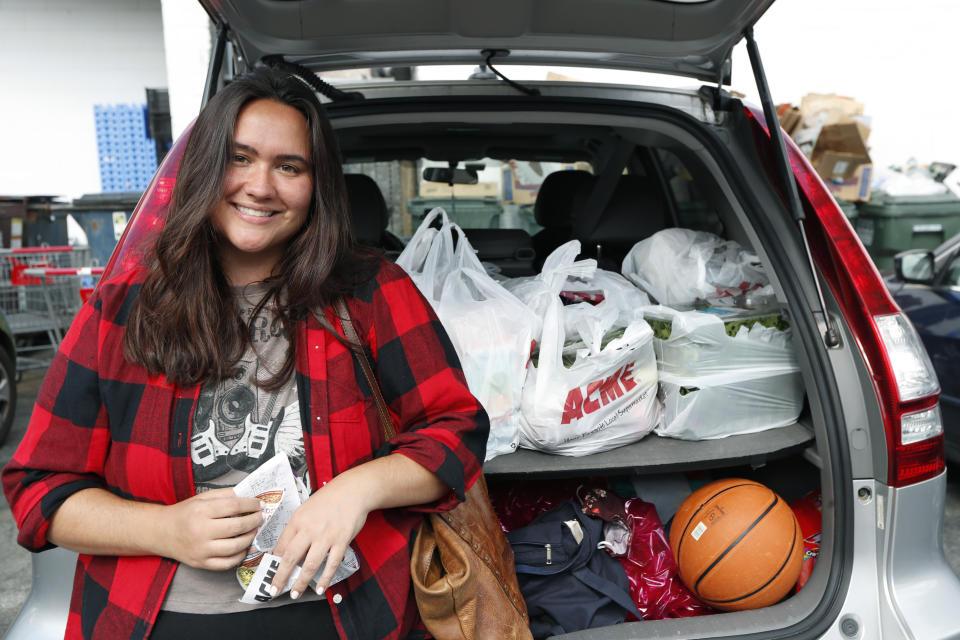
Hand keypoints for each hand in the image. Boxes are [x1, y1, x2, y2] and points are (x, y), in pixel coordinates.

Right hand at [159, 488, 262, 569]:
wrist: (161, 532)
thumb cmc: (184, 513)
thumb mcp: (201, 498)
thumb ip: (224, 495)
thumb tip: (248, 495)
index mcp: (200, 511)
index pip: (233, 506)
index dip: (250, 504)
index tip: (258, 504)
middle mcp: (200, 531)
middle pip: (236, 527)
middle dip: (254, 521)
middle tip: (260, 517)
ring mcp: (201, 550)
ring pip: (235, 547)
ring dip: (250, 538)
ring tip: (254, 531)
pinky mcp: (201, 563)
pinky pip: (227, 563)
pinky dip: (239, 555)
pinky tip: (244, 547)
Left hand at [270, 474, 370, 598]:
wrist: (352, 490)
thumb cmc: (329, 499)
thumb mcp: (306, 508)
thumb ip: (298, 527)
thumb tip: (288, 547)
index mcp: (298, 520)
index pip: (281, 545)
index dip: (274, 562)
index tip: (269, 573)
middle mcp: (309, 529)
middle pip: (290, 557)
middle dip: (280, 577)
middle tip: (274, 590)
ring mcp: (326, 536)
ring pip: (309, 564)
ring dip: (301, 582)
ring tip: (295, 593)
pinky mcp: (341, 541)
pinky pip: (331, 564)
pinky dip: (325, 578)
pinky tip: (320, 588)